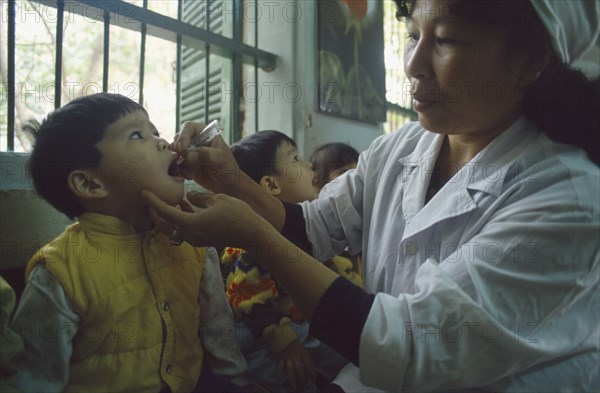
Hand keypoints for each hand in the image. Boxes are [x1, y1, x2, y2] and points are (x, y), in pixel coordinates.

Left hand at [141, 190, 273, 248]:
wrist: (253, 234)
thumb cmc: (238, 214)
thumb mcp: (217, 199)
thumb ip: (200, 197)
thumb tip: (189, 196)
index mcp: (191, 223)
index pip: (165, 212)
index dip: (153, 201)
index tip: (143, 191)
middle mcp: (190, 234)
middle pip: (164, 225)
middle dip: (155, 212)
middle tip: (149, 198)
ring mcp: (196, 238)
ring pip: (174, 227)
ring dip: (168, 215)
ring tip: (167, 198)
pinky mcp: (202, 238)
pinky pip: (185, 228)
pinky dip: (180, 217)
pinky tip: (185, 204)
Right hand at [171, 122, 249, 193]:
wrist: (227, 185)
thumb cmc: (227, 168)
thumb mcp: (219, 159)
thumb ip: (205, 154)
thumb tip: (187, 155)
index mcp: (206, 133)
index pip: (189, 127)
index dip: (183, 136)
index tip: (181, 148)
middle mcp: (196, 141)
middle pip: (178, 138)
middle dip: (176, 148)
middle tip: (179, 158)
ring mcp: (190, 152)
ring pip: (174, 151)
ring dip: (176, 160)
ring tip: (186, 169)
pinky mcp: (186, 164)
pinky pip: (176, 164)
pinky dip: (178, 170)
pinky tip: (189, 176)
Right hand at [277, 341, 315, 390]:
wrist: (286, 339)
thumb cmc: (298, 348)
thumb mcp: (305, 352)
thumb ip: (308, 362)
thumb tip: (312, 375)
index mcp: (303, 354)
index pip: (308, 363)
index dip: (311, 371)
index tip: (313, 379)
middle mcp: (296, 356)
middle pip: (299, 368)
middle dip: (302, 378)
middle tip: (303, 385)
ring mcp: (288, 358)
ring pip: (290, 370)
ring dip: (292, 379)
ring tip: (294, 388)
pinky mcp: (281, 359)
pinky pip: (280, 367)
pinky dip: (280, 373)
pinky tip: (281, 380)